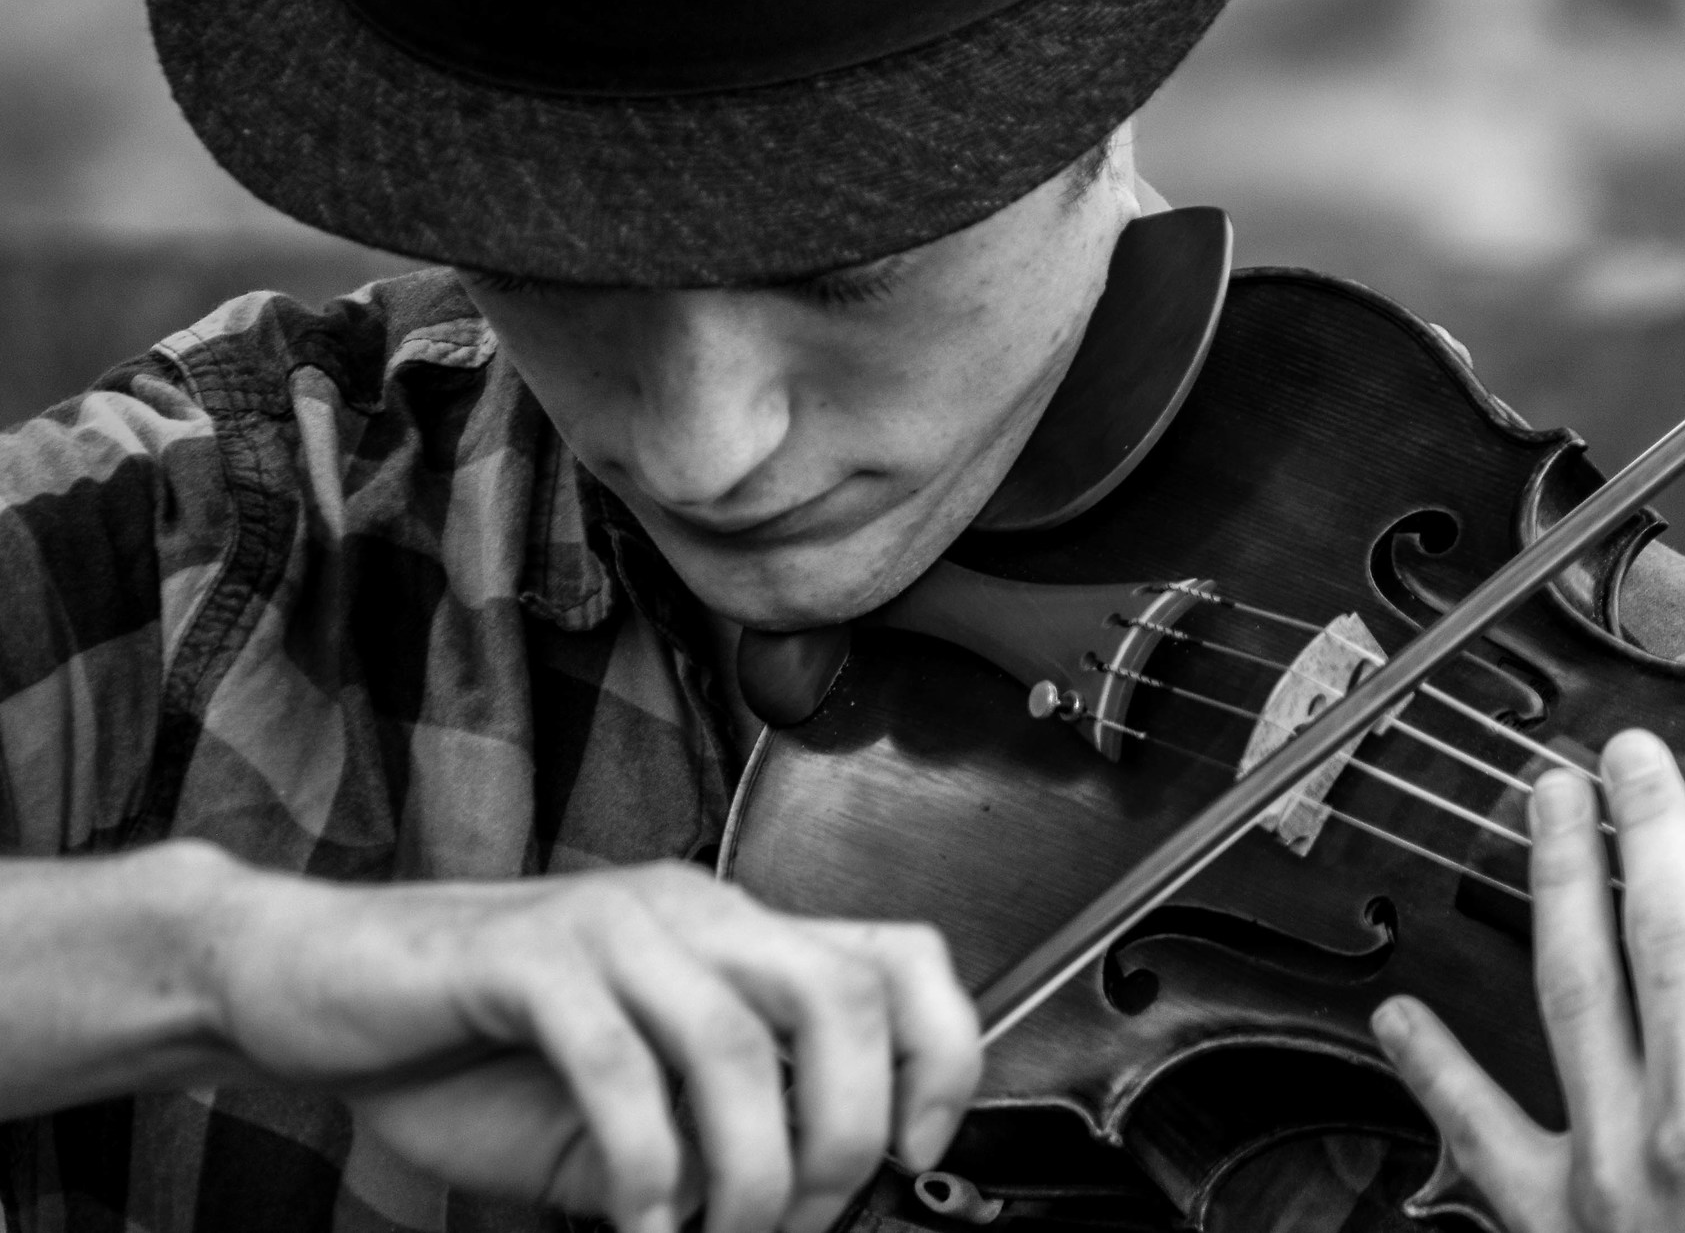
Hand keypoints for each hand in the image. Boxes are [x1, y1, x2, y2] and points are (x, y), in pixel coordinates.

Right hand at [206, 860, 980, 1232]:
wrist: (315, 985)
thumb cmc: (474, 1048)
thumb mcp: (635, 1105)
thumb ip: (722, 1134)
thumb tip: (815, 1209)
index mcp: (736, 934)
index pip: (899, 956)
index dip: (941, 1053)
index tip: (916, 1154)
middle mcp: (692, 911)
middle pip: (842, 993)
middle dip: (843, 1132)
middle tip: (796, 1219)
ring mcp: (612, 925)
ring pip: (739, 1034)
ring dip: (745, 1168)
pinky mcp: (523, 956)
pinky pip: (616, 1058)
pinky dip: (643, 1159)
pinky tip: (633, 1213)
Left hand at [1371, 730, 1684, 1232]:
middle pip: (1669, 934)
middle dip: (1648, 827)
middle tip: (1629, 755)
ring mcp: (1612, 1169)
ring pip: (1574, 988)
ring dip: (1554, 882)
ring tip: (1540, 805)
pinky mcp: (1548, 1224)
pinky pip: (1475, 1130)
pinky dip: (1432, 1068)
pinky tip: (1395, 1017)